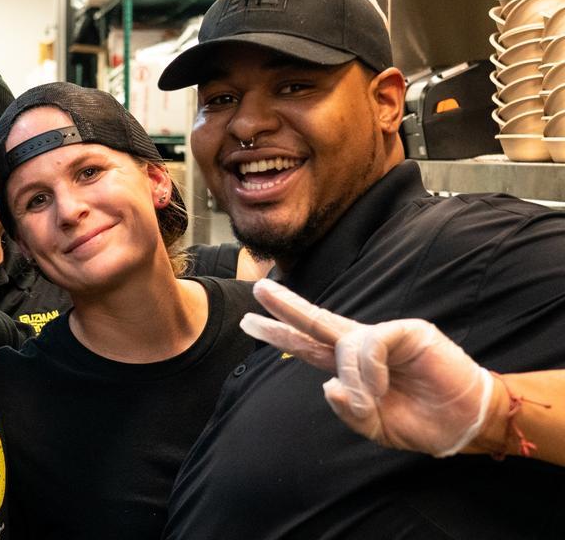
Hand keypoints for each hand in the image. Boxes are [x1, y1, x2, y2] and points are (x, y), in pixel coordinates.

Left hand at [240, 278, 492, 457]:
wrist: (466, 424)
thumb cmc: (422, 423)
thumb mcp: (376, 427)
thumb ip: (349, 412)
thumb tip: (327, 385)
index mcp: (352, 367)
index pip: (309, 344)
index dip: (281, 333)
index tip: (251, 321)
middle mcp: (364, 345)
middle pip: (316, 321)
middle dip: (285, 307)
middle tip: (258, 289)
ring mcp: (385, 335)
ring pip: (345, 344)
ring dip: (354, 378)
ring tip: (375, 398)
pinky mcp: (408, 330)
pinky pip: (371, 344)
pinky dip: (372, 369)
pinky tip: (384, 383)